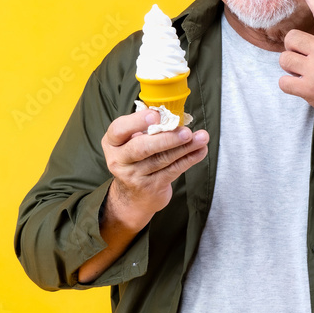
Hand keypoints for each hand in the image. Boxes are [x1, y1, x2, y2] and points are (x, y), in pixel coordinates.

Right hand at [101, 109, 209, 229]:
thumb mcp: (130, 142)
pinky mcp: (151, 187)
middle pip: (142, 148)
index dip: (137, 121)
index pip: (119, 129)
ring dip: (184, 148)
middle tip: (186, 132)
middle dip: (166, 139)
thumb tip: (170, 115)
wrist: (132, 197)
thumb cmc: (135, 160)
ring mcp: (134, 176)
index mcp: (112, 142)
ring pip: (162, 159)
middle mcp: (119, 160)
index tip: (156, 115)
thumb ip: (145, 129)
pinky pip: (173, 170)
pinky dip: (188, 159)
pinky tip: (200, 150)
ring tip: (201, 138)